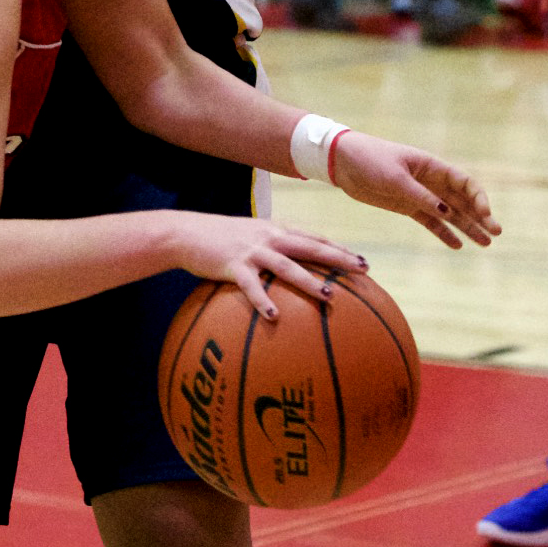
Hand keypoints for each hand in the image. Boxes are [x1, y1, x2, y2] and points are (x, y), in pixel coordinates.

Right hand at [172, 213, 366, 320]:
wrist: (184, 233)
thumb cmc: (217, 238)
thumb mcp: (247, 236)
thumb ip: (269, 247)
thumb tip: (289, 268)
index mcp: (274, 230)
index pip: (313, 237)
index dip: (338, 248)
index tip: (360, 260)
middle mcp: (268, 237)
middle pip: (310, 246)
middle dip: (339, 257)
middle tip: (363, 269)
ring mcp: (251, 250)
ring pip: (287, 265)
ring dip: (310, 281)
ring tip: (330, 295)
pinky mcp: (233, 265)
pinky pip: (251, 286)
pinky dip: (263, 301)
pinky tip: (274, 317)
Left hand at [330, 134, 499, 248]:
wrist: (342, 162)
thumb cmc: (369, 160)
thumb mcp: (395, 178)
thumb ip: (420, 195)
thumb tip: (446, 212)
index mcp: (432, 166)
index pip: (465, 182)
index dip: (478, 198)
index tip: (485, 214)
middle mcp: (430, 181)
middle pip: (462, 200)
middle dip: (481, 216)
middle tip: (496, 233)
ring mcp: (419, 195)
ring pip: (450, 213)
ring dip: (468, 227)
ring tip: (486, 243)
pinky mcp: (406, 206)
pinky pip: (431, 221)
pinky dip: (444, 233)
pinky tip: (458, 245)